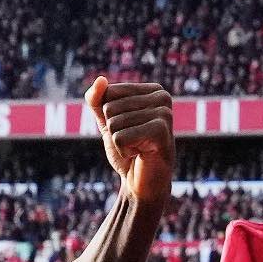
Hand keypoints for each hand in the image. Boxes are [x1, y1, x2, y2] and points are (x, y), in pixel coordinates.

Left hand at [85, 77, 174, 206]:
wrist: (142, 182)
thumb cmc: (127, 149)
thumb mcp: (107, 122)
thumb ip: (97, 100)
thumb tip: (100, 79)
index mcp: (152, 90)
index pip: (108, 92)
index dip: (108, 116)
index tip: (127, 128)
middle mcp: (162, 97)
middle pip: (110, 108)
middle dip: (113, 131)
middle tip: (133, 141)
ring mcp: (164, 113)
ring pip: (114, 124)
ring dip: (119, 143)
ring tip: (137, 148)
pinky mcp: (161, 131)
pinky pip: (120, 137)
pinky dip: (123, 151)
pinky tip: (140, 154)